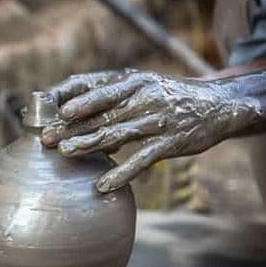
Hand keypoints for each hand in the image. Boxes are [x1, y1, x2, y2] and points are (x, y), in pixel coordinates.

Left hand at [41, 70, 258, 192]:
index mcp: (133, 81)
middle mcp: (144, 96)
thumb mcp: (141, 88)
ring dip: (90, 143)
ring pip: (117, 132)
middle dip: (72, 125)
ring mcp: (157, 120)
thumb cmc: (167, 99)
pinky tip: (103, 185)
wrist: (218, 106)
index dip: (74, 97)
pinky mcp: (170, 142)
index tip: (52, 109)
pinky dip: (122, 173)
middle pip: (102, 112)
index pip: (98, 87)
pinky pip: (142, 159)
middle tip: (47, 137)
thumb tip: (69, 118)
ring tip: (65, 153)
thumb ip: (108, 101)